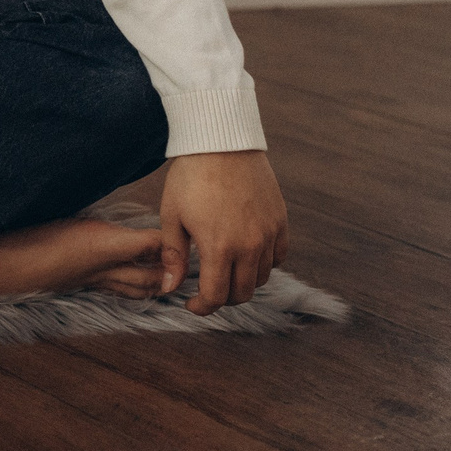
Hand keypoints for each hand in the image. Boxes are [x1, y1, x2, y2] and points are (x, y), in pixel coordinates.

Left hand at [158, 149, 288, 313]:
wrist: (221, 142)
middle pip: (243, 292)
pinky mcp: (280, 220)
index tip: (191, 305)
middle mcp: (249, 245)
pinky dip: (264, 263)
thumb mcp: (172, 216)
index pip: (216, 296)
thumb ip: (173, 255)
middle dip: (223, 298)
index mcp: (219, 247)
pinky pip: (278, 256)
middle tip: (207, 290)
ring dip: (244, 282)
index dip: (202, 308)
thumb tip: (170, 287)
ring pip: (263, 277)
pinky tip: (246, 256)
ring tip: (225, 272)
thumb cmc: (190, 176)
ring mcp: (268, 233)